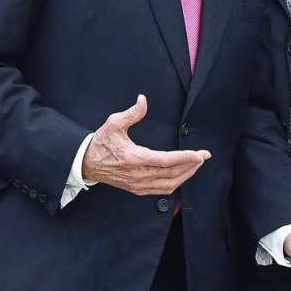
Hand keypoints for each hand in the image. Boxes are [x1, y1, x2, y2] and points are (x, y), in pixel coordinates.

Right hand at [81, 95, 210, 194]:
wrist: (87, 163)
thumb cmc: (102, 142)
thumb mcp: (113, 124)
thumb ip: (131, 113)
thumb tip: (143, 100)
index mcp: (135, 158)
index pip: (167, 161)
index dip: (186, 157)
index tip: (201, 154)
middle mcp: (138, 175)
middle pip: (172, 173)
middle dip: (191, 165)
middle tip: (203, 157)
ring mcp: (138, 185)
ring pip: (169, 185)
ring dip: (186, 176)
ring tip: (196, 165)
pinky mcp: (137, 190)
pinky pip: (161, 190)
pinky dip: (175, 184)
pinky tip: (182, 175)